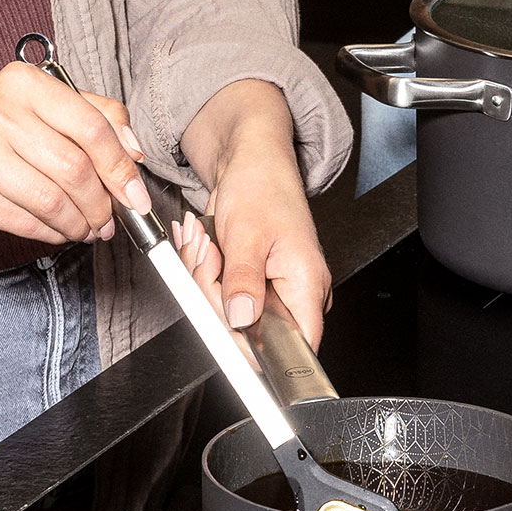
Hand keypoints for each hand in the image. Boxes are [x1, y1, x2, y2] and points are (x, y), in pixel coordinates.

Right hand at [0, 60, 151, 246]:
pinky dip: (52, 233)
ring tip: (87, 230)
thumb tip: (134, 152)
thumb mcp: (42, 112)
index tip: (135, 194)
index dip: (120, 165)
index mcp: (22, 82)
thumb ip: (95, 119)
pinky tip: (59, 232)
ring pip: (52, 199)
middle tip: (110, 220)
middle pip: (74, 167)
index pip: (91, 124)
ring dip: (79, 223)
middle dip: (102, 203)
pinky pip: (25, 221)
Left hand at [180, 79, 331, 346]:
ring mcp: (270, 290)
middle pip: (250, 332)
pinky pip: (219, 297)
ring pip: (227, 315)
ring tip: (210, 241)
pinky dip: (205, 272)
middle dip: (215, 296)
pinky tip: (207, 245)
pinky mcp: (250, 283)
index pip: (294, 348)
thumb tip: (241, 321)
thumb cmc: (262, 184)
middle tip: (212, 257)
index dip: (258, 350)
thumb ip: (244, 282)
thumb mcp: (248, 234)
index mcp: (307, 286)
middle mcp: (294, 294)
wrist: (249, 159)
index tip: (227, 333)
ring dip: (205, 278)